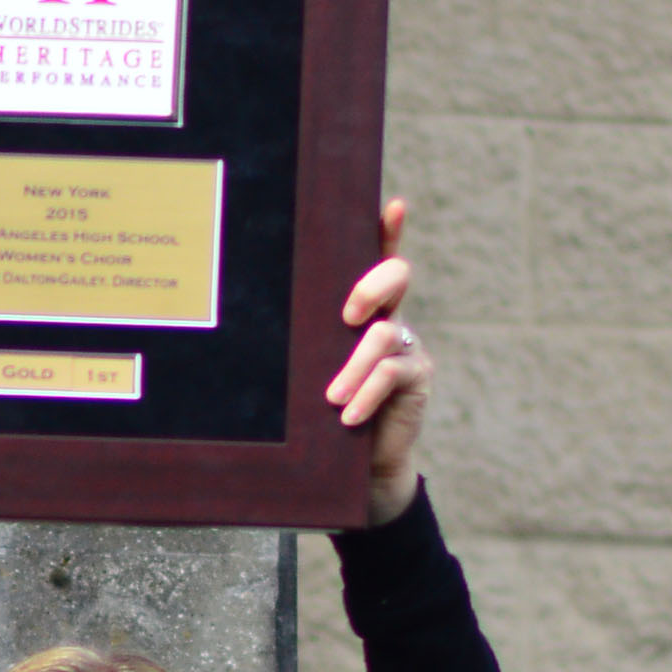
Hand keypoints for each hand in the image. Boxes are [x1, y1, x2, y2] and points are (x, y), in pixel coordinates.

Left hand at [325, 197, 430, 525]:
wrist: (355, 465)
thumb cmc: (321, 414)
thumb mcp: (309, 373)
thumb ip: (307, 345)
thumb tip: (254, 322)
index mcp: (361, 308)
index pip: (375, 258)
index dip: (387, 230)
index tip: (392, 205)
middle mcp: (389, 317)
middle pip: (394, 277)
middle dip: (371, 286)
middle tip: (346, 316)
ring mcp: (408, 345)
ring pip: (384, 334)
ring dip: (354, 367)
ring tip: (331, 398)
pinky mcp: (418, 376)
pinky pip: (393, 373)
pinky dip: (366, 394)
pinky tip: (348, 417)